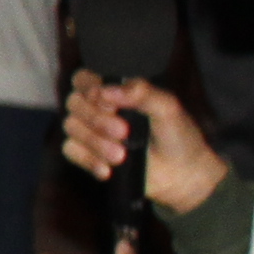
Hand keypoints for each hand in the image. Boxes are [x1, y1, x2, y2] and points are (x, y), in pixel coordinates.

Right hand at [57, 69, 227, 219]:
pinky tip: (108, 170)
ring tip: (121, 156)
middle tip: (124, 132)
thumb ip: (141, 92)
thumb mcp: (168, 107)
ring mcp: (91, 131)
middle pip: (74, 102)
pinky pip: (70, 150)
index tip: (110, 104)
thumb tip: (105, 90)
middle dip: (97, 119)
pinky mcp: (87, 154)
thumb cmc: (178, 135)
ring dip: (95, 142)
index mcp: (116, 90)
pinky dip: (88, 160)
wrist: (183, 174)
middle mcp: (98, 108)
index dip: (89, 88)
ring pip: (71, 127)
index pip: (84, 78)